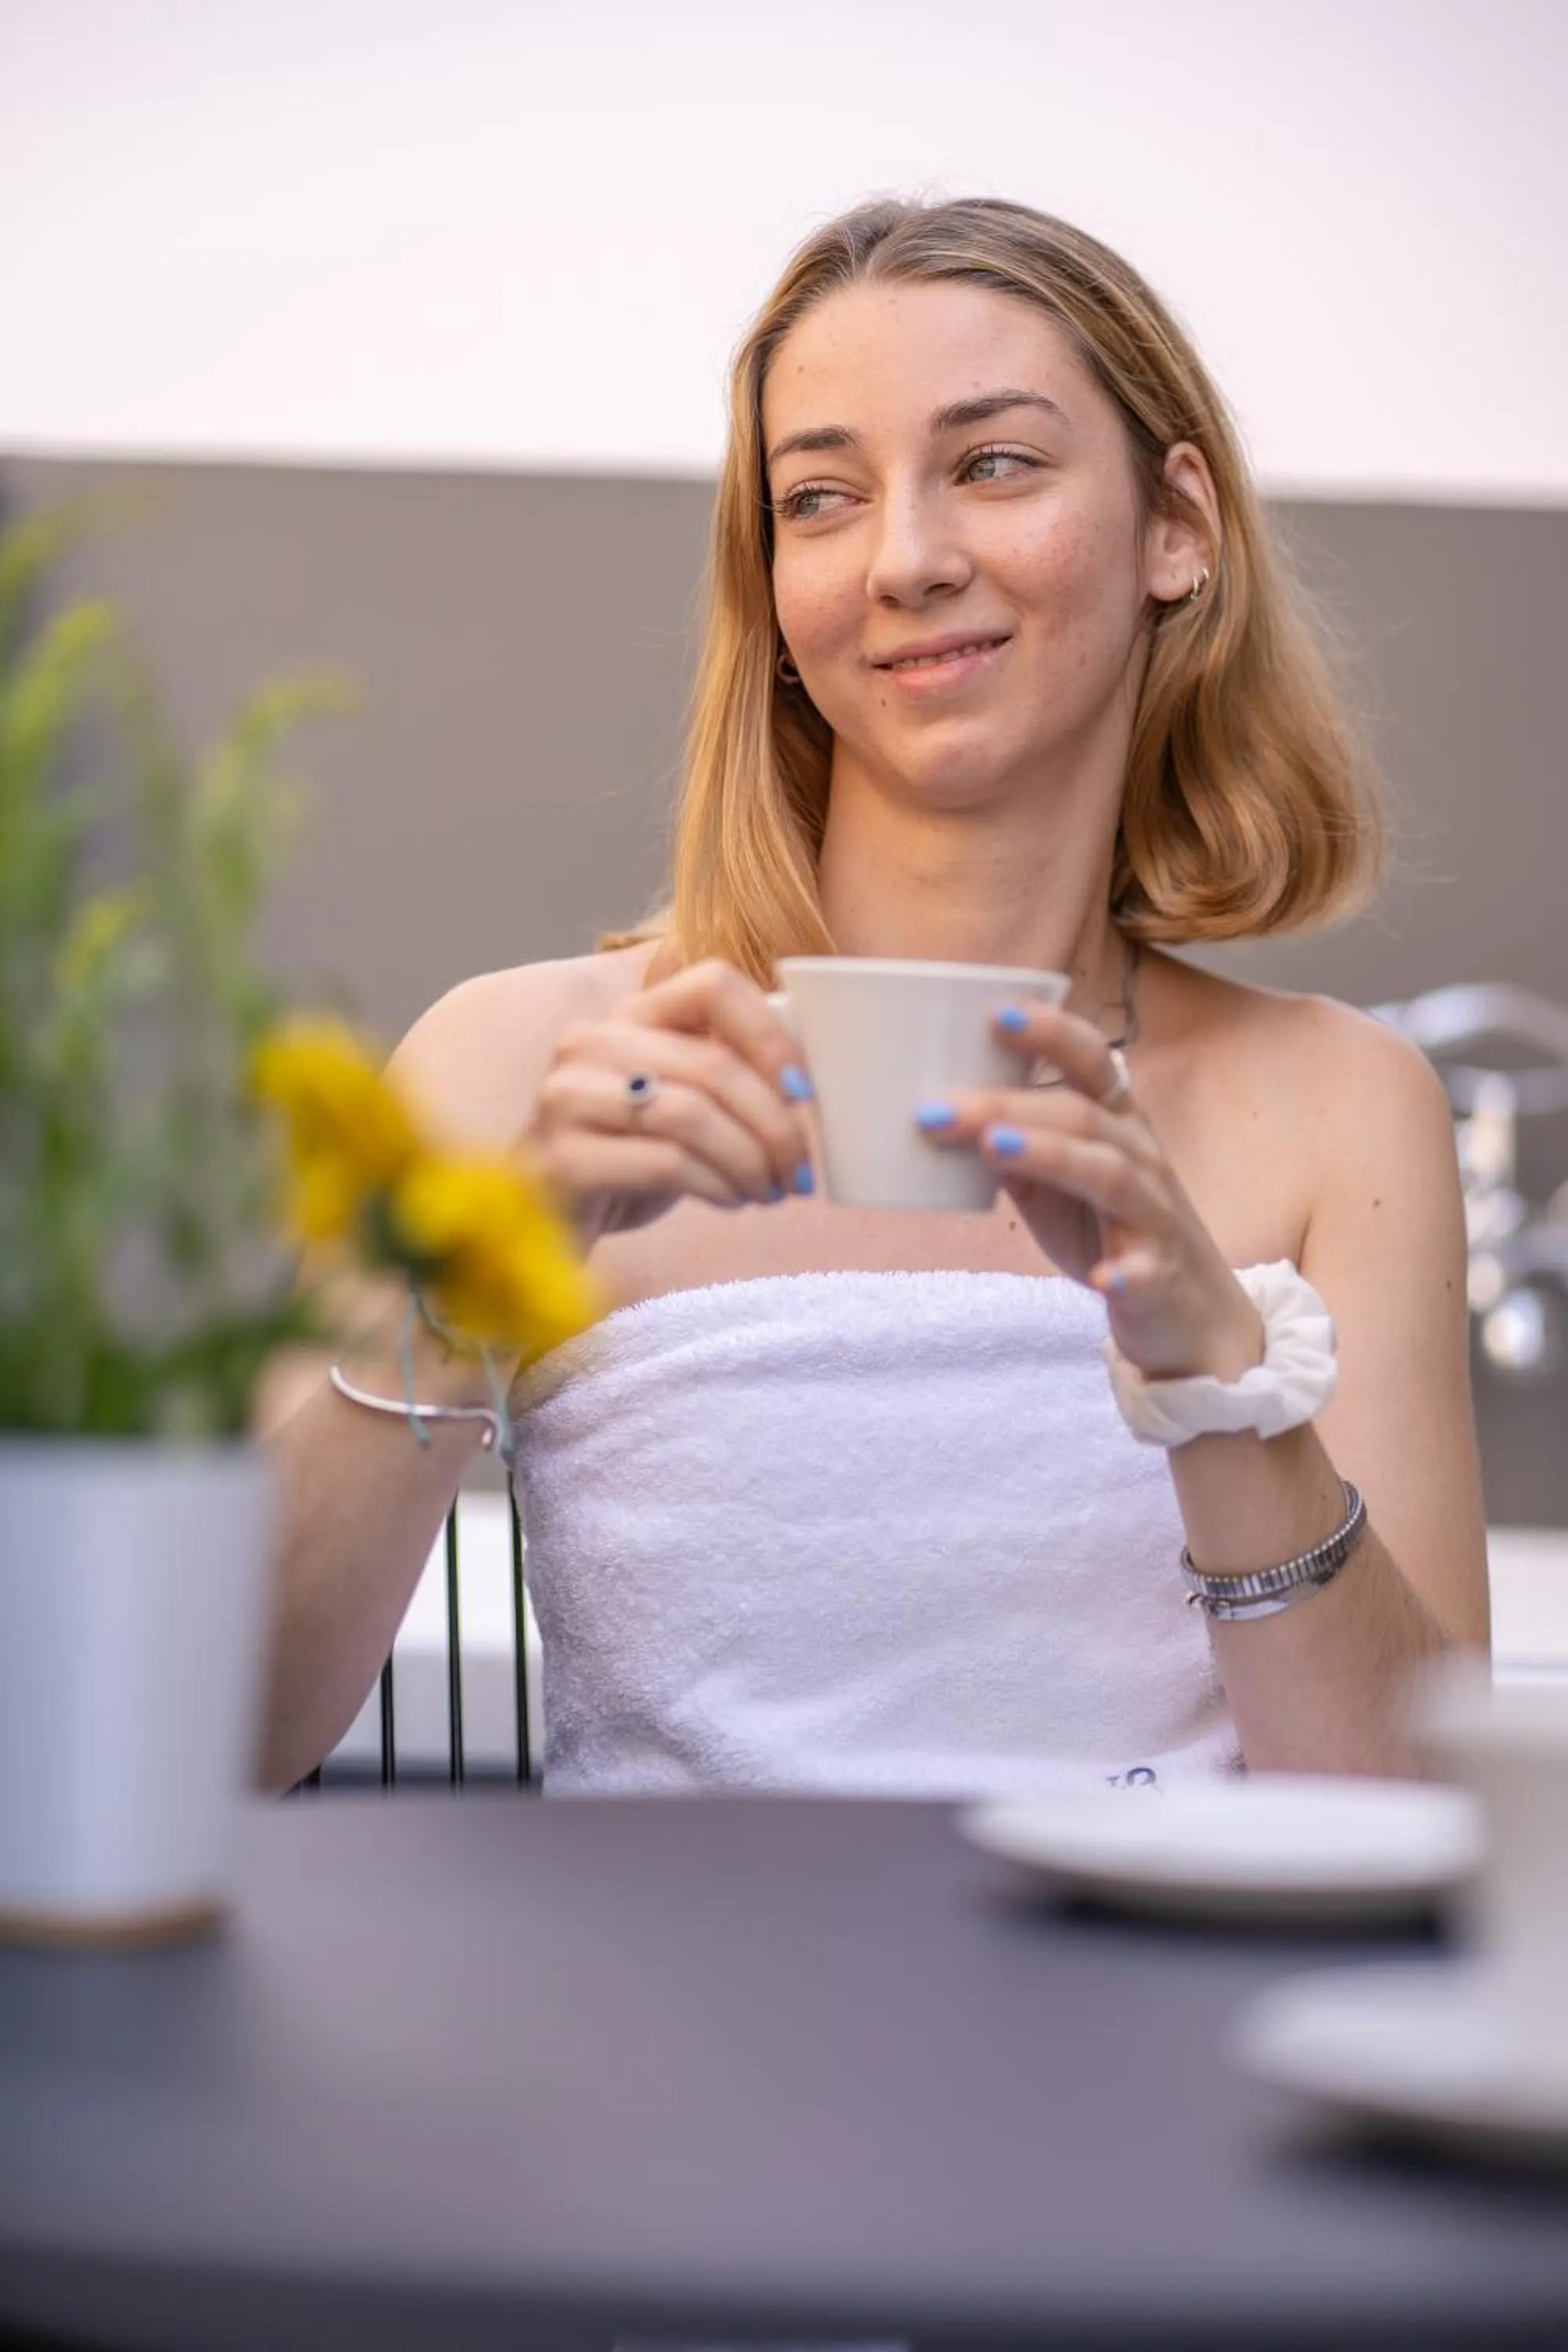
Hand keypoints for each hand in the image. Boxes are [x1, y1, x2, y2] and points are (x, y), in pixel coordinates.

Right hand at [528, 959, 815, 1241]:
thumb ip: (726, 1074)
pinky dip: (716, 1186)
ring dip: (749, 1161)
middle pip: (713, 1066)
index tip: (805, 1092)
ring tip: (768, 1190)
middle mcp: (590, 1042)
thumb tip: (813, 1083)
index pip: (714, 983)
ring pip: (692, 1116)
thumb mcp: (680, 1103)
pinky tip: (729, 1200)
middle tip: (799, 1170)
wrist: (547, 1219)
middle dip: (775, 1125)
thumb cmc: (629, 1158)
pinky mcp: (564, 1158)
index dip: (771, 1036)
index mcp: (629, 1015)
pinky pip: (666, 1163)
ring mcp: (567, 1097)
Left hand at [915, 1001, 1261, 1379]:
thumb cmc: (1110, 1234)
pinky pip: (1145, 1270)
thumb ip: (1011, 1151)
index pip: (1091, 1062)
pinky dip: (1125, 1270)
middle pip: (1082, 1116)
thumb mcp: (1052, 1187)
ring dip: (1052, 1156)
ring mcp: (1155, 1218)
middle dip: (1008, 1105)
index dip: (1050, 1033)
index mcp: (1118, 1126)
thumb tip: (944, 1116)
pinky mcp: (1160, 1279)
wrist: (1189, 1316)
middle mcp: (1142, 1160)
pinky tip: (1101, 1275)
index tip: (993, 1014)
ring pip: (1110, 1174)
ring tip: (992, 1148)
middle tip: (935, 1108)